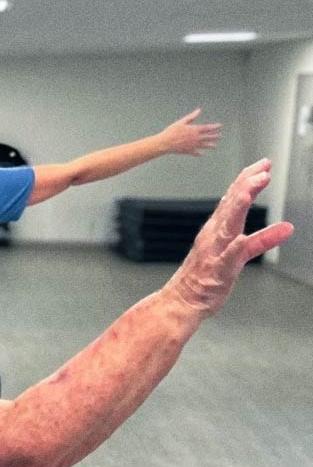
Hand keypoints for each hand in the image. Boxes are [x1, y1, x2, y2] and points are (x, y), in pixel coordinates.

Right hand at [160, 109, 222, 155]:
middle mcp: (196, 138)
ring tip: (215, 146)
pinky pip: (196, 152)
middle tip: (220, 136)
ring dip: (210, 145)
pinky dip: (199, 153)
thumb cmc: (172, 131)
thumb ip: (191, 117)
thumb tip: (199, 110)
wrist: (165, 143)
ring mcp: (193, 145)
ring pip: (204, 146)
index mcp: (194, 130)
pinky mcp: (188, 151)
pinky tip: (201, 153)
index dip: (214, 127)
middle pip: (208, 137)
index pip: (208, 128)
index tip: (220, 126)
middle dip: (215, 136)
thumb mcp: (181, 122)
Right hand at [163, 160, 292, 318]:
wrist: (180, 301)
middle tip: (262, 168)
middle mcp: (213, 236)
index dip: (247, 180)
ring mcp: (215, 252)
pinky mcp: (219, 270)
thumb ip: (262, 239)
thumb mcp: (236, 255)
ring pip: (228, 225)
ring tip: (250, 191)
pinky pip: (230, 257)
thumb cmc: (205, 278)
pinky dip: (239, 246)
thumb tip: (287, 227)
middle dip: (246, 185)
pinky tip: (248, 239)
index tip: (263, 164)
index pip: (232, 199)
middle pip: (230, 205)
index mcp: (216, 230)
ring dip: (238, 207)